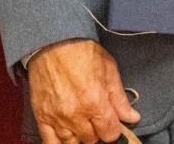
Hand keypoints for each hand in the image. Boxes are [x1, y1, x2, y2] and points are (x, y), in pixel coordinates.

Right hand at [25, 39, 139, 143]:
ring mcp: (57, 117)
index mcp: (95, 102)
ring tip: (81, 124)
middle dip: (96, 130)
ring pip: (72, 143)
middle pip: (91, 140)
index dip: (113, 128)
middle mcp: (75, 114)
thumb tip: (132, 117)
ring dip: (79, 136)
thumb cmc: (80, 50)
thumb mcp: (108, 69)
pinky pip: (50, 142)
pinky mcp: (41, 115)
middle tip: (95, 118)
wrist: (52, 40)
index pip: (110, 134)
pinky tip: (66, 137)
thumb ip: (119, 98)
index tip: (111, 121)